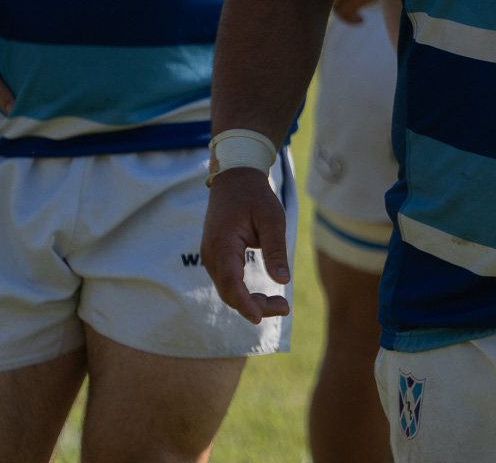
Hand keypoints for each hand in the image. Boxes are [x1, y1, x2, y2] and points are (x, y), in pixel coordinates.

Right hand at [202, 167, 292, 322]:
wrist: (234, 178)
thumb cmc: (255, 196)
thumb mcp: (272, 218)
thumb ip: (275, 249)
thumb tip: (283, 280)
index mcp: (223, 243)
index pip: (231, 282)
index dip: (244, 302)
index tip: (258, 317)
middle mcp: (211, 254)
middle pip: (229, 292)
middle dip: (255, 306)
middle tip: (285, 307)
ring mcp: (211, 257)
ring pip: (228, 290)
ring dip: (250, 302)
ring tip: (280, 304)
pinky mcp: (216, 258)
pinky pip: (228, 282)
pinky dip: (244, 293)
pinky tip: (264, 297)